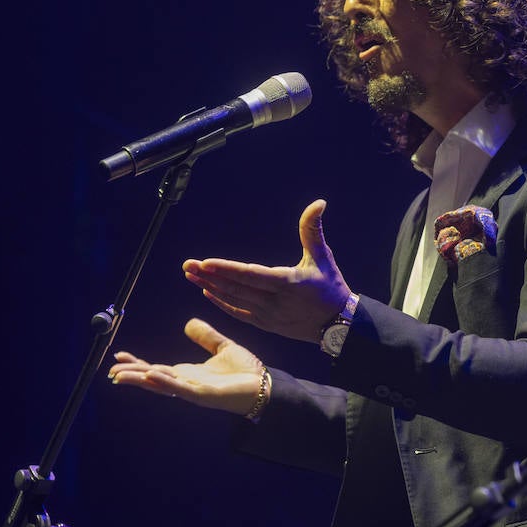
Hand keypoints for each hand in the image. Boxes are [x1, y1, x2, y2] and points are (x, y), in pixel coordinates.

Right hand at [109, 318, 263, 416]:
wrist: (266, 386)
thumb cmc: (246, 371)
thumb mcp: (223, 348)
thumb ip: (206, 336)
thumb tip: (189, 323)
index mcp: (189, 374)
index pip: (157, 368)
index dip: (138, 363)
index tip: (119, 355)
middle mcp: (187, 383)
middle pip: (152, 379)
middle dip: (132, 375)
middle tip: (111, 371)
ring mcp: (194, 390)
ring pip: (161, 385)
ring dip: (141, 380)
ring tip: (120, 376)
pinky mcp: (205, 395)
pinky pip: (181, 389)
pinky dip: (166, 382)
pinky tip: (152, 375)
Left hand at [182, 199, 352, 342]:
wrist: (338, 324)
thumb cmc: (330, 287)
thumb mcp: (323, 257)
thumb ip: (313, 229)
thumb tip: (319, 203)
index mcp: (287, 283)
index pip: (250, 275)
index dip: (226, 269)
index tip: (205, 262)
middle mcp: (274, 302)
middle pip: (235, 287)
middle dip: (209, 276)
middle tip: (188, 265)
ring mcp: (268, 315)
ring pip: (233, 300)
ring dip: (210, 287)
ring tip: (191, 276)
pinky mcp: (265, 324)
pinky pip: (238, 312)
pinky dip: (222, 302)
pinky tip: (208, 292)